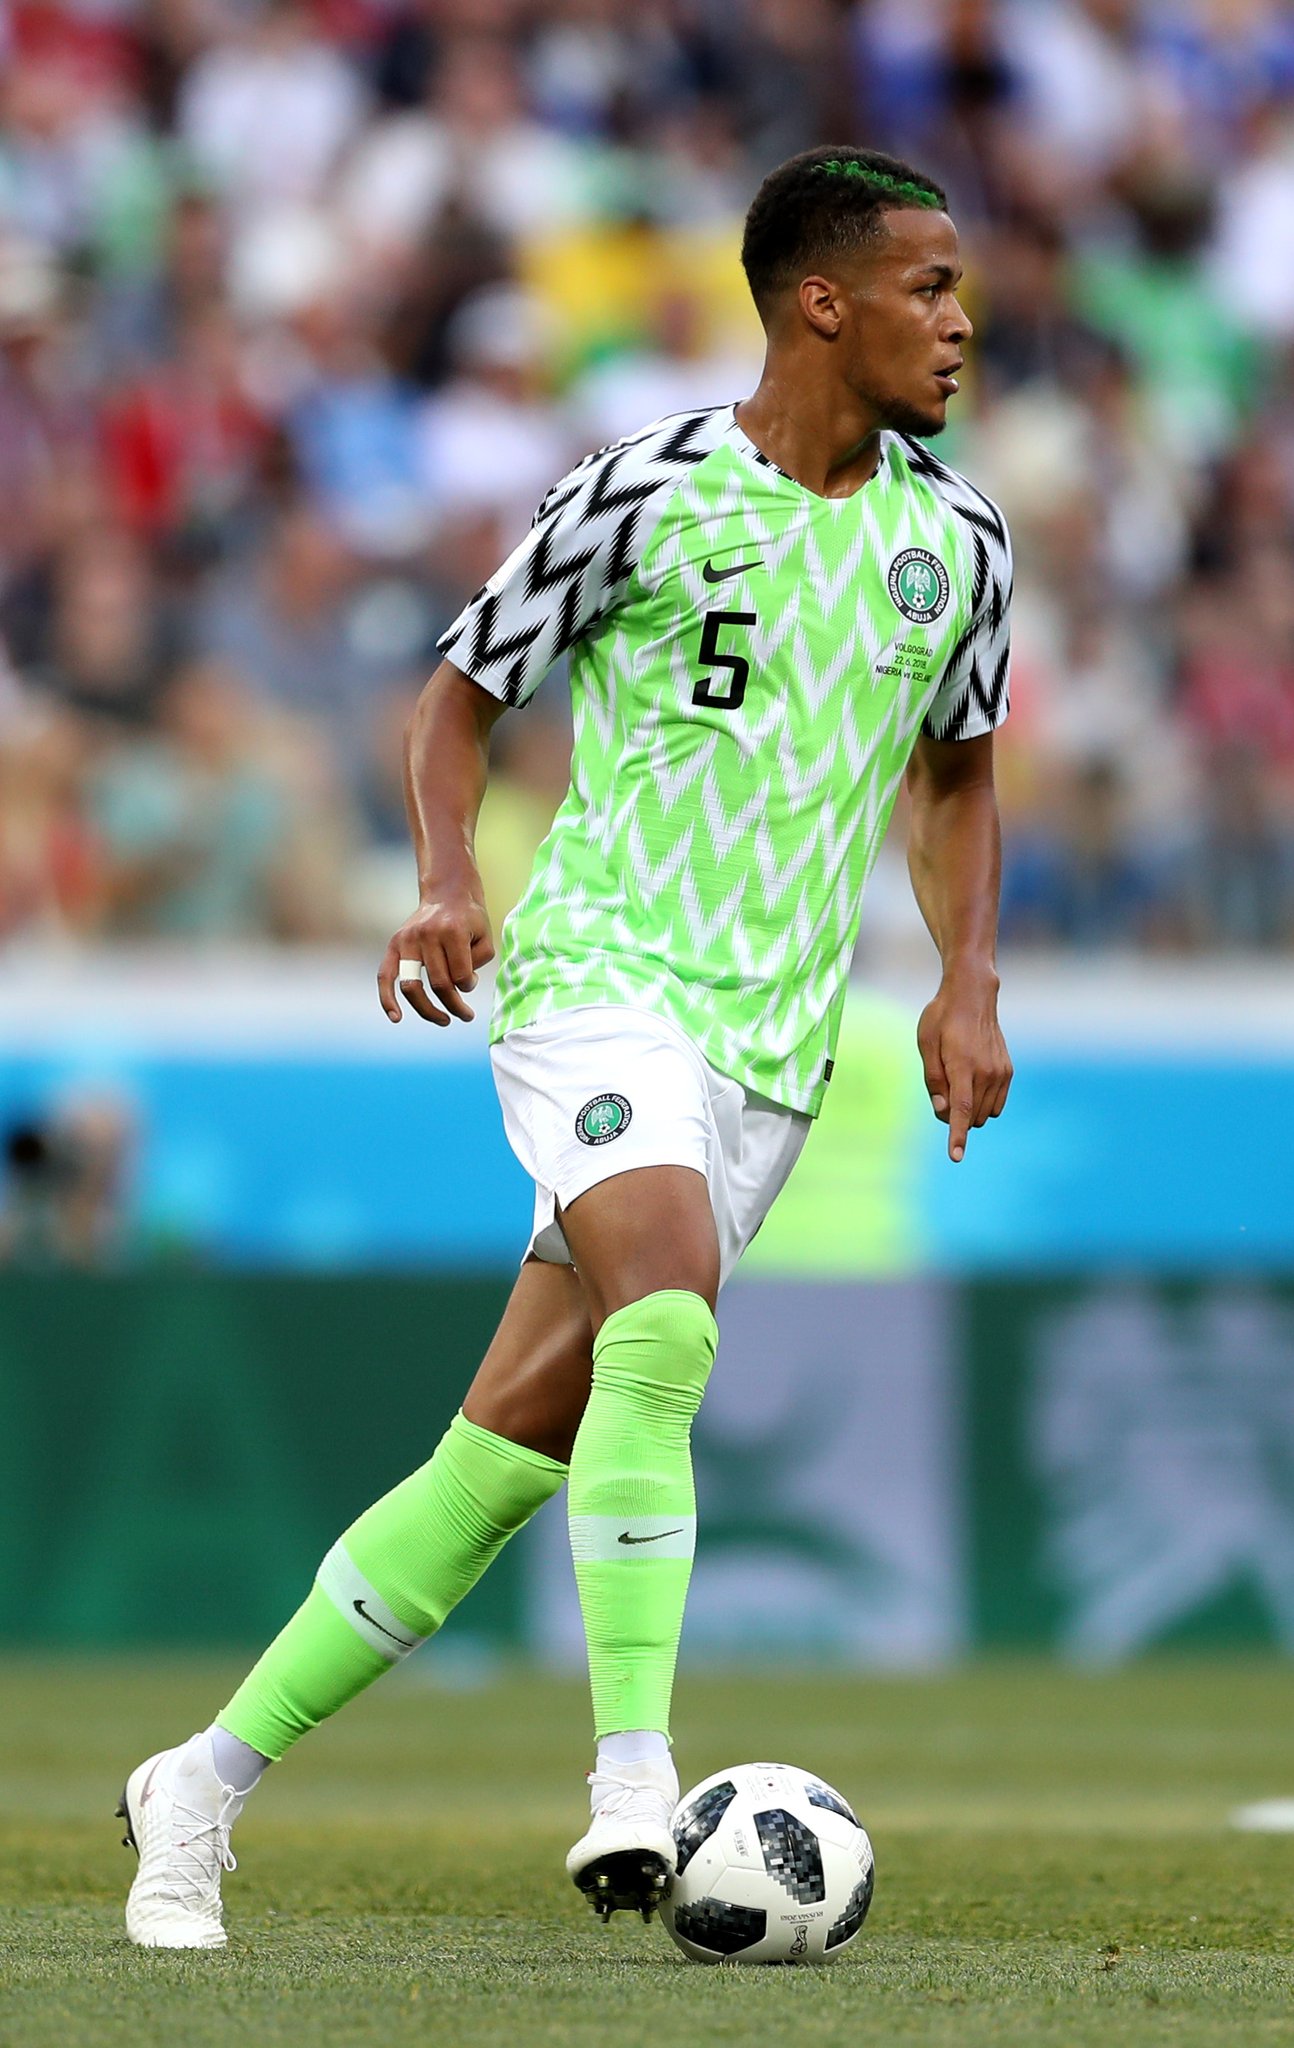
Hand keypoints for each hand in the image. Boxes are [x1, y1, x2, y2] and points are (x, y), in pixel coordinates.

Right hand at [377, 878, 494, 1026]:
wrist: (447, 893)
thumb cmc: (469, 919)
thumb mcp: (485, 936)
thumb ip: (478, 962)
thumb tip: (461, 987)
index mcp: (452, 931)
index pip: (460, 975)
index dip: (469, 986)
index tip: (471, 983)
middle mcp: (427, 935)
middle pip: (439, 984)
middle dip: (455, 1006)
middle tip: (466, 1016)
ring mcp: (407, 940)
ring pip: (413, 986)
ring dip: (429, 1010)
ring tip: (445, 1020)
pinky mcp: (394, 944)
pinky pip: (385, 976)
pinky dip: (387, 998)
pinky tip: (396, 1017)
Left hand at [916, 969, 1012, 1162]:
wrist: (973, 996)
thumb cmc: (942, 1018)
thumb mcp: (926, 1044)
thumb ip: (933, 1080)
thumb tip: (942, 1111)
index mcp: (962, 1065)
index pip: (960, 1109)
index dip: (956, 1135)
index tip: (956, 1156)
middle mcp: (986, 1072)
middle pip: (969, 1116)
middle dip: (953, 1116)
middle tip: (941, 1090)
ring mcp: (1000, 1073)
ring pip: (983, 1114)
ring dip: (968, 1110)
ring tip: (957, 1080)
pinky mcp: (1007, 1072)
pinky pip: (995, 1106)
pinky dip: (982, 1104)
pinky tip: (972, 1083)